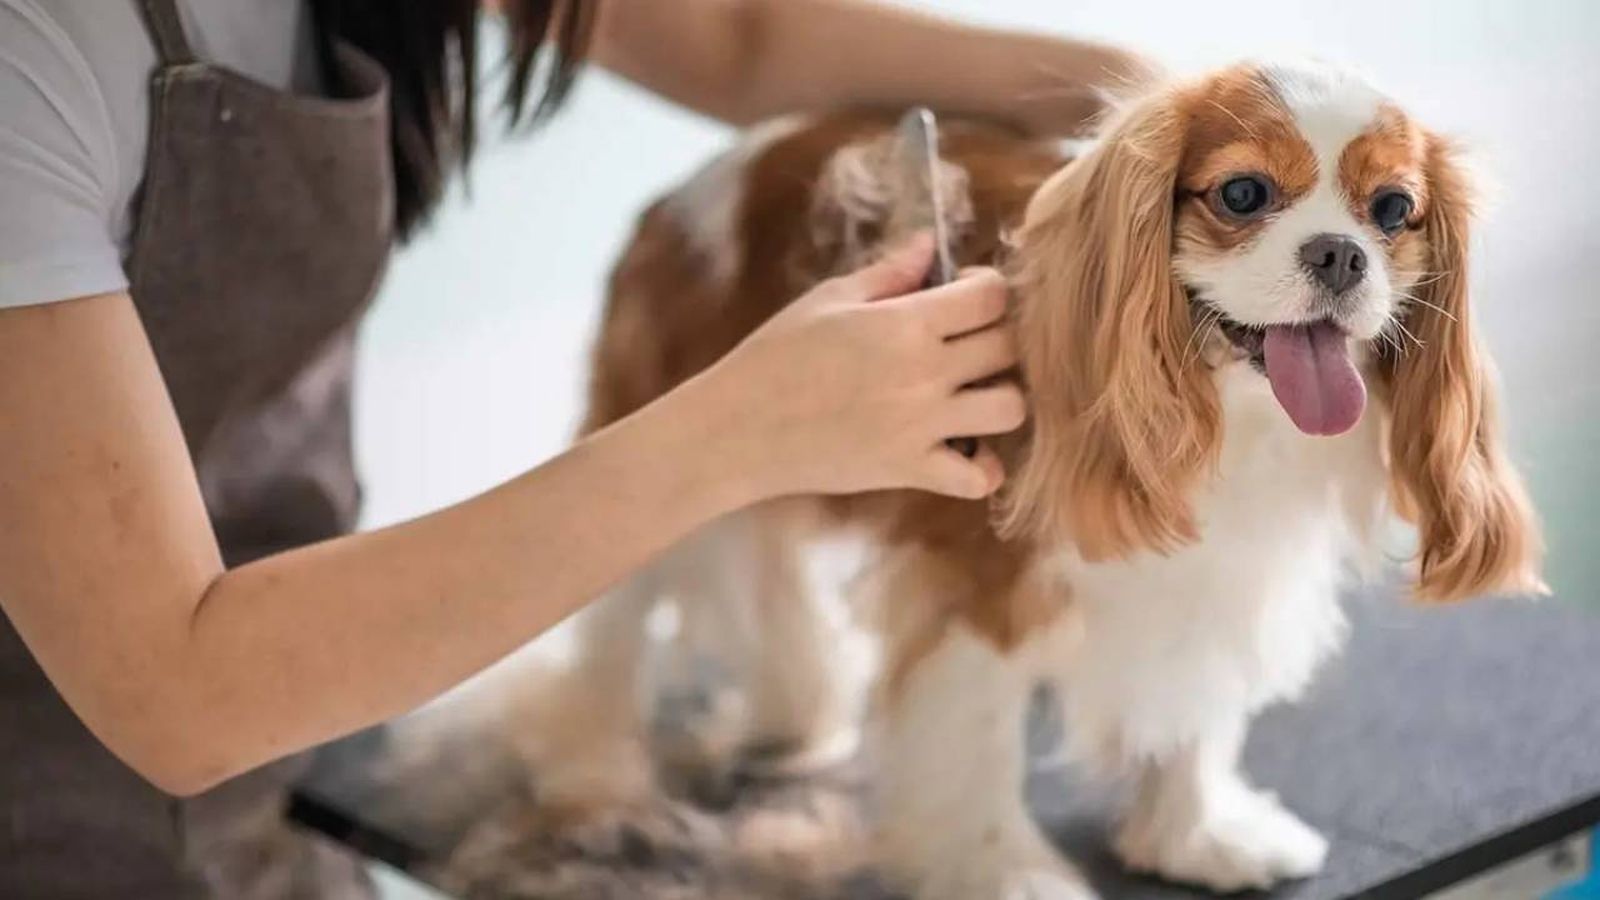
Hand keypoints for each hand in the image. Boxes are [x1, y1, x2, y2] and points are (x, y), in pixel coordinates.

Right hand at [692, 235, 1026, 500]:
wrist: (738, 429)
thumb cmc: (776, 356)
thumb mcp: (829, 301)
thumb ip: (889, 273)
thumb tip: (930, 244)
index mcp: (904, 323)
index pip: (991, 296)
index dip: (987, 288)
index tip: (966, 294)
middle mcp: (923, 373)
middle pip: (1009, 347)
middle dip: (998, 337)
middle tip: (969, 343)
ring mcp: (921, 426)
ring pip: (1011, 409)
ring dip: (1001, 397)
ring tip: (972, 394)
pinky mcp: (910, 470)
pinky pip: (978, 477)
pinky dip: (982, 466)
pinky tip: (962, 448)